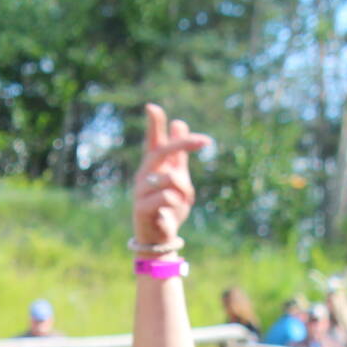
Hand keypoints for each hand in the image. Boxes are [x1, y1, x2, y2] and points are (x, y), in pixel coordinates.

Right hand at [132, 103, 211, 249]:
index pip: (152, 141)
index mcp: (153, 167)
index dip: (153, 124)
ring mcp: (140, 191)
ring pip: (171, 178)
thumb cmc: (168, 208)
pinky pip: (167, 197)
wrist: (160, 239)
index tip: (152, 107)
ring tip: (186, 201)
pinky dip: (177, 204)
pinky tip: (173, 213)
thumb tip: (179, 122)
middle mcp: (144, 175)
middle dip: (184, 143)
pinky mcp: (141, 208)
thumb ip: (179, 155)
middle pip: (162, 151)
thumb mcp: (177, 178)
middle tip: (206, 141)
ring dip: (185, 189)